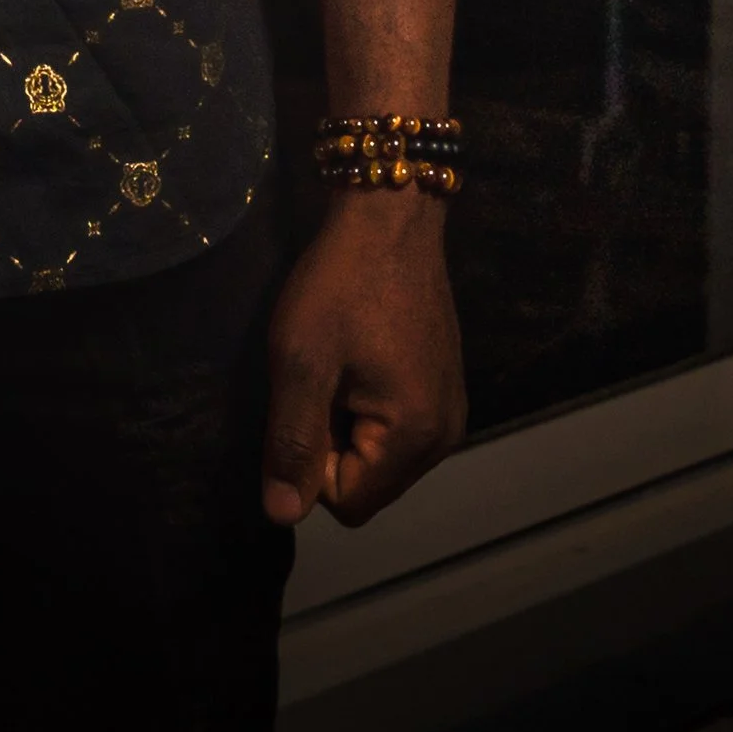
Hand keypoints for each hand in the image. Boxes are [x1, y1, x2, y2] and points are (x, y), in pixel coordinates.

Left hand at [261, 195, 464, 527]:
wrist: (390, 215)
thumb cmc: (341, 283)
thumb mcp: (300, 359)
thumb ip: (292, 442)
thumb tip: (282, 516)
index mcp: (417, 437)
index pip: (347, 501)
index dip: (310, 459)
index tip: (309, 394)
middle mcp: (446, 435)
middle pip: (367, 483)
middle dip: (330, 441)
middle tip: (323, 374)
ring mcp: (450, 409)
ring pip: (378, 454)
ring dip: (346, 419)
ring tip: (340, 360)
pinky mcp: (443, 385)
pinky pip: (394, 425)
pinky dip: (366, 402)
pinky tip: (358, 352)